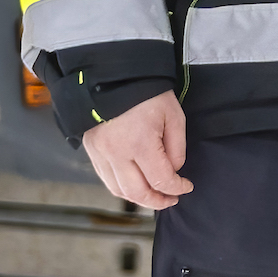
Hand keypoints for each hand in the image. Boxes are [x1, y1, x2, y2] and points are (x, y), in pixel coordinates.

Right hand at [83, 92, 190, 210]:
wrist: (113, 75)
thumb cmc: (147, 92)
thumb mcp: (173, 116)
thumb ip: (176, 148)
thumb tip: (172, 170)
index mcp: (139, 143)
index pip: (161, 180)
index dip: (177, 188)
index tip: (186, 186)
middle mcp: (116, 153)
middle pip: (136, 193)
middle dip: (157, 201)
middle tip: (171, 200)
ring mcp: (99, 153)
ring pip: (118, 190)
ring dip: (138, 198)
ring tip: (155, 195)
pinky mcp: (91, 149)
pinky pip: (106, 178)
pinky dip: (121, 187)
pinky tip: (135, 183)